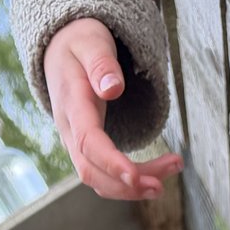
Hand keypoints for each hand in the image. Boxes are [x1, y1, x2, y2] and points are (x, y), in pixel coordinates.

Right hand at [44, 18, 182, 201]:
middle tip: (161, 186)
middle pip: (92, 171)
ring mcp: (77, 143)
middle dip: (125, 185)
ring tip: (168, 175)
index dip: (111, 162)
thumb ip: (101, 64)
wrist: (61, 50)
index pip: (88, 142)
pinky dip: (130, 181)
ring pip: (100, 179)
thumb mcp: (91, 42)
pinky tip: (155, 176)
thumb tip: (113, 89)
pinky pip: (105, 175)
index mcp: (72, 104)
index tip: (134, 176)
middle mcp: (70, 131)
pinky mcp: (88, 149)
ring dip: (132, 187)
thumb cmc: (79, 43)